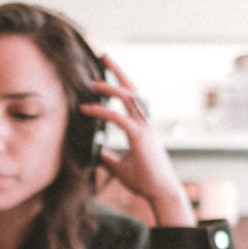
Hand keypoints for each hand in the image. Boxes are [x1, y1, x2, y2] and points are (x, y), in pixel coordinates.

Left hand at [80, 55, 196, 226]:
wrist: (160, 192)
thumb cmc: (144, 180)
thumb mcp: (119, 166)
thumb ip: (107, 156)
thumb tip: (93, 152)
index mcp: (142, 126)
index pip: (131, 98)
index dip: (118, 85)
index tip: (104, 77)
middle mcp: (145, 122)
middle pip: (132, 89)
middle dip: (118, 71)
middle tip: (104, 55)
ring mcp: (144, 128)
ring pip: (128, 98)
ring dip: (109, 86)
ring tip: (93, 82)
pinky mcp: (139, 137)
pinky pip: (118, 117)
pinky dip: (101, 111)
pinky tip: (87, 109)